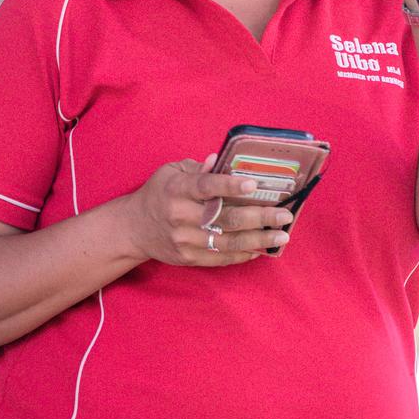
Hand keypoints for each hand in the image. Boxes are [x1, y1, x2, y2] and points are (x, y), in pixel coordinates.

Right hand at [121, 155, 292, 266]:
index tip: (254, 184)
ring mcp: (185, 240)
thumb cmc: (158, 193)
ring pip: (227, 241)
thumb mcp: (171, 172)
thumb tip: (218, 160)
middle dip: (259, 216)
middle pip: (225, 217)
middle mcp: (180, 215)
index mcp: (177, 189)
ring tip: (282, 236)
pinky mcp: (188, 258)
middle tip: (284, 214)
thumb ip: (197, 169)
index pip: (206, 186)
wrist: (133, 229)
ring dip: (258, 239)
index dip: (230, 185)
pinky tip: (261, 248)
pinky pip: (220, 257)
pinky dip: (242, 254)